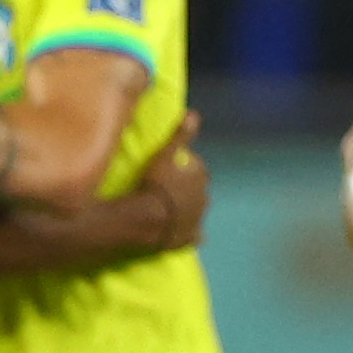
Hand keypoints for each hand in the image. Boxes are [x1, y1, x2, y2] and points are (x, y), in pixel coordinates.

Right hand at [133, 109, 207, 249]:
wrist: (148, 218)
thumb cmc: (156, 183)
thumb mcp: (166, 154)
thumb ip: (180, 135)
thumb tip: (194, 114)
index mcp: (200, 178)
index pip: (198, 169)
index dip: (187, 169)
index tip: (175, 169)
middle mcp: (204, 199)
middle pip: (198, 191)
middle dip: (188, 190)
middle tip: (170, 189)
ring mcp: (197, 220)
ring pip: (196, 213)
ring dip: (188, 210)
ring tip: (171, 209)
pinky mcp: (188, 239)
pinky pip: (193, 236)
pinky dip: (189, 233)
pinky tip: (181, 233)